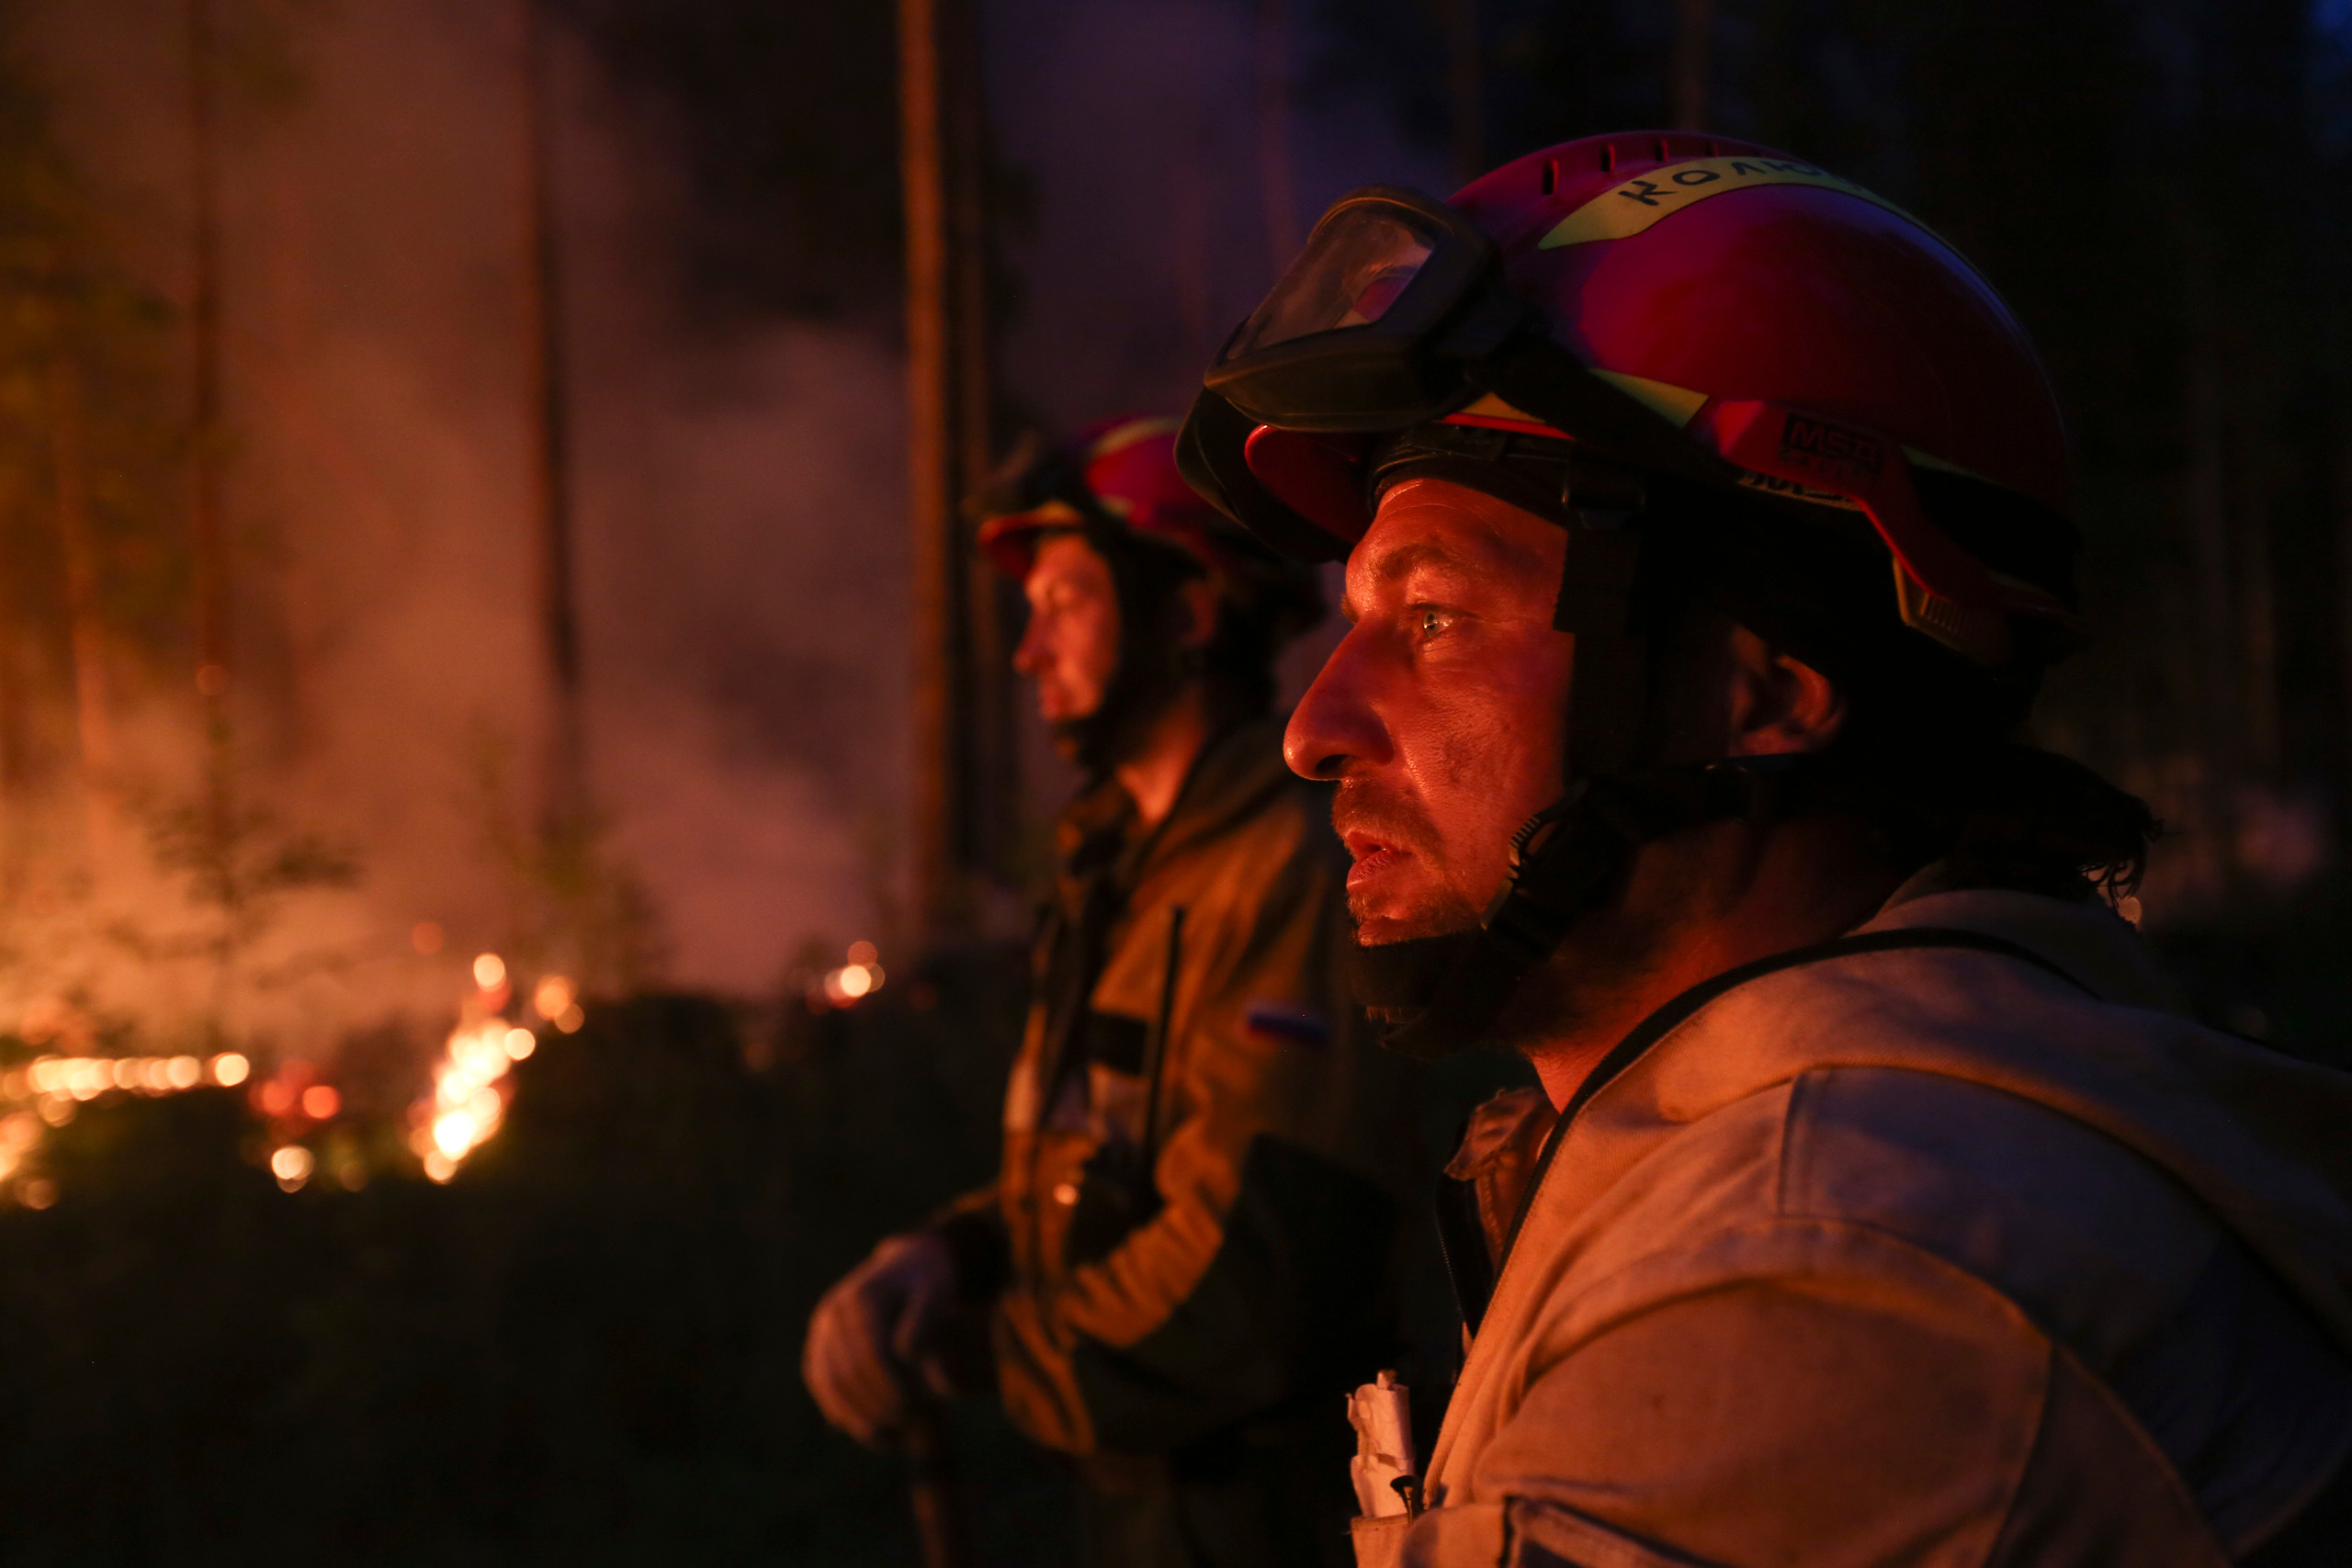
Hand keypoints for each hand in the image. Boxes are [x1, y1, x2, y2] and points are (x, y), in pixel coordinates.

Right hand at [802, 1231, 958, 1445]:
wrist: (907, 1266)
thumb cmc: (929, 1283)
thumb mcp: (937, 1291)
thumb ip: (924, 1320)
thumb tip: (906, 1355)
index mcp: (862, 1296)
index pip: (872, 1351)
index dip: (891, 1385)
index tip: (915, 1409)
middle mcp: (833, 1310)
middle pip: (848, 1371)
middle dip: (877, 1405)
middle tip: (909, 1428)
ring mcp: (821, 1328)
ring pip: (829, 1382)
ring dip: (857, 1417)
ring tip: (890, 1440)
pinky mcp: (818, 1344)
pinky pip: (821, 1383)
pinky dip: (841, 1411)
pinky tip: (869, 1432)